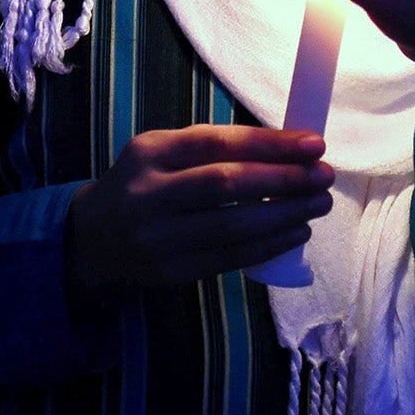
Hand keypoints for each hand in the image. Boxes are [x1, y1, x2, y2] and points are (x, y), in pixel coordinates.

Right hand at [65, 127, 333, 301]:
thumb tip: (286, 147)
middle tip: (324, 176)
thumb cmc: (142, 186)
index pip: (218, 142)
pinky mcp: (172, 272)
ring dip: (284, 215)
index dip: (270, 143)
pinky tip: (296, 232)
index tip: (314, 144)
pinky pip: (230, 258)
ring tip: (318, 204)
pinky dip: (269, 245)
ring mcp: (159, 237)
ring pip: (233, 226)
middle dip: (284, 179)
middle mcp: (151, 193)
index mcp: (151, 151)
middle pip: (227, 184)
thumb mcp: (161, 153)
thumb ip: (211, 148)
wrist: (90, 242)